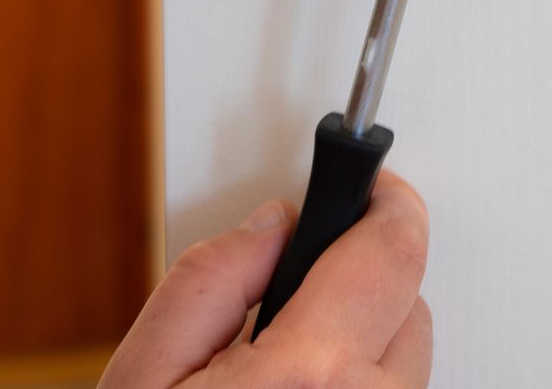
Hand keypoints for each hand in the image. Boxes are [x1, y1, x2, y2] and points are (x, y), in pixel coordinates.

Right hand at [99, 174, 431, 387]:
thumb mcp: (144, 376)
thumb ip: (209, 283)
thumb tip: (267, 228)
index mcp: (309, 377)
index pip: (390, 252)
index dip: (383, 202)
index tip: (374, 182)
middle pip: (407, 308)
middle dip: (355, 291)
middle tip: (289, 310)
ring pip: (404, 365)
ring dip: (361, 349)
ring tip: (288, 374)